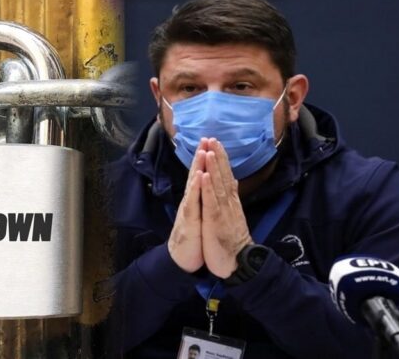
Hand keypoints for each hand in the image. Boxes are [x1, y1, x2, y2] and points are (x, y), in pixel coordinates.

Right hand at [167, 138, 207, 272]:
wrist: (182, 259)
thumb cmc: (194, 238)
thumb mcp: (202, 216)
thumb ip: (206, 200)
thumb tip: (215, 186)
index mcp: (197, 200)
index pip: (202, 176)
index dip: (206, 160)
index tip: (211, 142)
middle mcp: (191, 201)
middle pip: (196, 175)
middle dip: (201, 157)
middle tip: (205, 138)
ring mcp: (189, 210)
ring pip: (193, 185)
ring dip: (197, 168)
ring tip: (202, 151)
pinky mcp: (188, 221)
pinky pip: (192, 203)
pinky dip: (196, 189)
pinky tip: (199, 178)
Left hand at [200, 138, 252, 277]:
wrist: (238, 261)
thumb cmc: (232, 239)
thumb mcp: (232, 215)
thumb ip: (232, 198)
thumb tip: (234, 182)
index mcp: (230, 201)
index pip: (226, 175)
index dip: (221, 159)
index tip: (216, 142)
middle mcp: (228, 202)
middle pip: (223, 175)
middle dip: (217, 156)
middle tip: (212, 138)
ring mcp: (223, 210)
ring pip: (218, 184)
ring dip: (214, 167)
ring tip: (209, 149)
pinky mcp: (216, 220)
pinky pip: (212, 202)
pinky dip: (207, 187)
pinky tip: (204, 175)